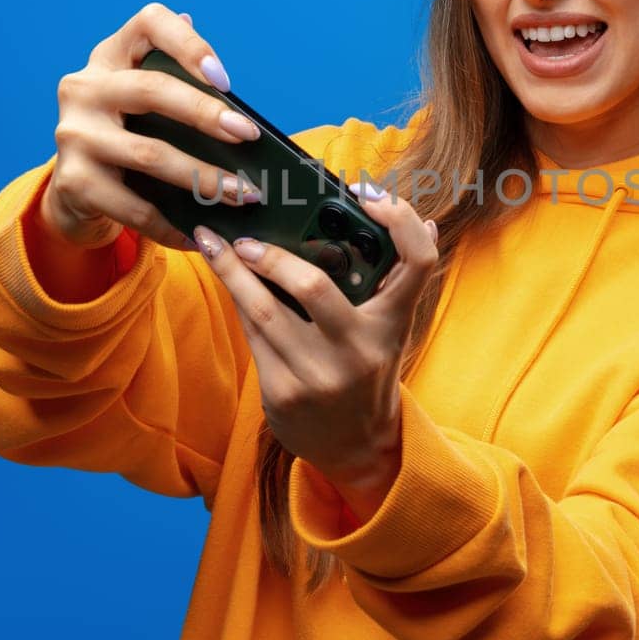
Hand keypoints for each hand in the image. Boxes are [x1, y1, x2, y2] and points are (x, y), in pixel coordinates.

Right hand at [42, 2, 263, 250]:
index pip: (149, 22)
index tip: (225, 79)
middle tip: (248, 136)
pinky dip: (175, 225)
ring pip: (148, 154)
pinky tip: (204, 234)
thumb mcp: (144, 101)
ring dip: (203, 178)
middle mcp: (84, 87)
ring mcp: (74, 133)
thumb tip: (209, 55)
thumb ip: (175, 78)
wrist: (76, 191)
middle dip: (207, 114)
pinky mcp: (73, 180)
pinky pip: (135, 207)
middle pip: (152, 89)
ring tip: (242, 194)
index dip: (190, 45)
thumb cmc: (127, 135)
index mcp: (110, 56)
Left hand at [191, 184, 439, 512]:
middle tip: (246, 238)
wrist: (355, 446)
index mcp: (393, 324)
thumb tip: (424, 224)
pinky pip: (252, 335)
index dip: (401, 221)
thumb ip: (397, 279)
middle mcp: (360, 350)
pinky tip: (224, 280)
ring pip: (264, 310)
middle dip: (272, 256)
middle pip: (313, 287)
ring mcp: (319, 375)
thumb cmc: (369, 371)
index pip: (418, 262)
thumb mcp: (390, 329)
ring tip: (213, 246)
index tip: (367, 193)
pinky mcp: (284, 393)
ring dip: (232, 272)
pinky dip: (236, 301)